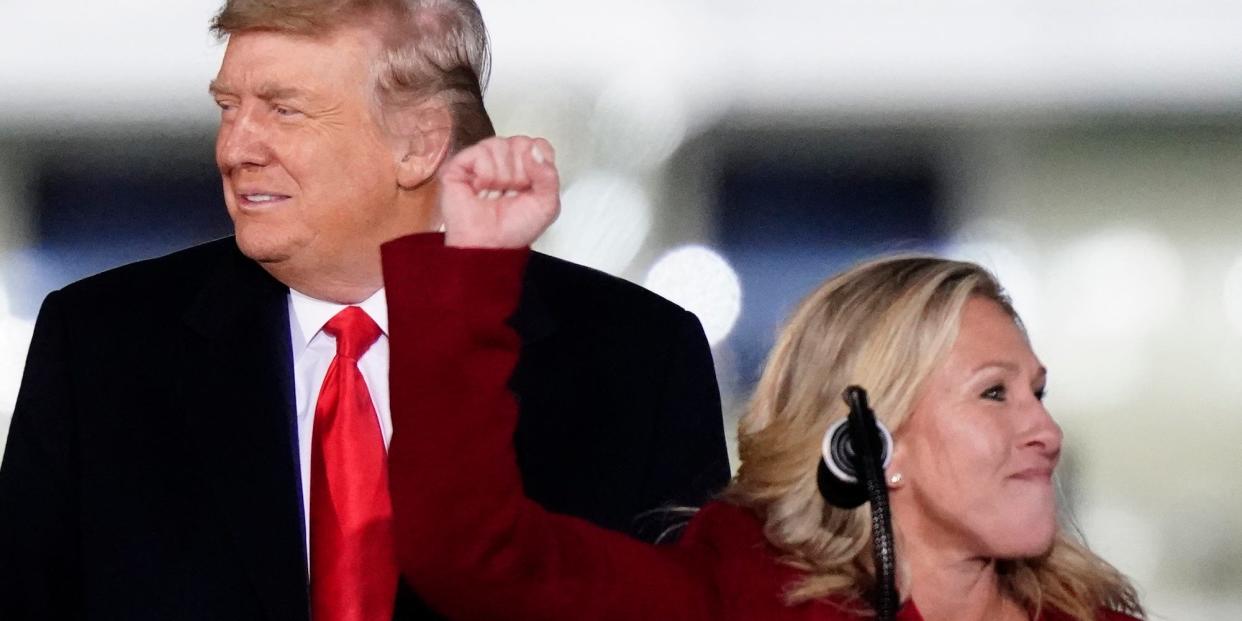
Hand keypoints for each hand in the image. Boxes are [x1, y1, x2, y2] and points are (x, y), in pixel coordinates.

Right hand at [438, 135, 559, 248]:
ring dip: (502, 175)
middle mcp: (504, 160)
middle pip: (521, 142)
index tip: (531, 187)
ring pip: (499, 144)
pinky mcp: (460, 165)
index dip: (538, 165)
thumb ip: (549, 176)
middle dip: (520, 172)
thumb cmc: (514, 230)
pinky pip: (480, 153)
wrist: (490, 246)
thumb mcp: (546, 205)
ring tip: (495, 192)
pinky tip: (480, 188)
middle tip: (511, 192)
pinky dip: (485, 174)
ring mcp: (481, 160)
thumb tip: (535, 152)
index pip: (539, 145)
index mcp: (526, 166)